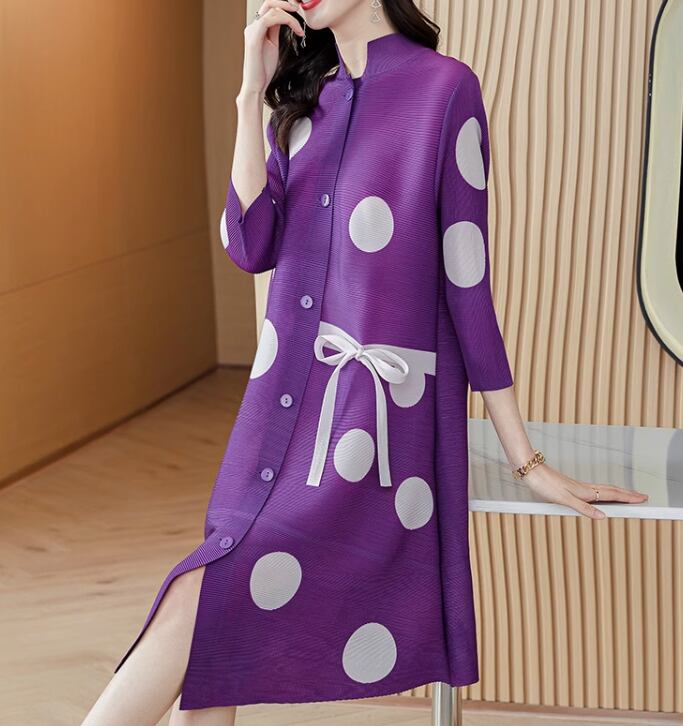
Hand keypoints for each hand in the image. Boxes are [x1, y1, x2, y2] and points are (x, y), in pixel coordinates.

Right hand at [240, 0, 303, 97]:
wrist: (256, 86)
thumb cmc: (264, 70)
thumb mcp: (273, 46)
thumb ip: (276, 32)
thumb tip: (285, 21)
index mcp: (257, 28)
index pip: (270, 8)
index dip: (285, 6)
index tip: (299, 14)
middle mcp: (253, 26)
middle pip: (269, 3)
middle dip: (287, 4)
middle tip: (300, 10)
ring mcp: (252, 31)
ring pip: (271, 9)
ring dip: (290, 16)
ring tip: (300, 29)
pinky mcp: (253, 38)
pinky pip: (269, 19)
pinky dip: (286, 20)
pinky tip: (296, 30)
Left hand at [520, 462, 648, 519]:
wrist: (530, 469)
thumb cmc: (543, 483)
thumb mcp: (563, 499)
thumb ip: (583, 508)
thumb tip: (603, 516)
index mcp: (584, 491)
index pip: (612, 494)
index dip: (628, 497)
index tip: (643, 498)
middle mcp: (583, 488)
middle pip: (611, 490)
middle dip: (627, 494)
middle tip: (642, 496)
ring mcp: (576, 486)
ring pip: (602, 489)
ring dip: (617, 493)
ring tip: (627, 496)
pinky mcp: (569, 486)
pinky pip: (593, 490)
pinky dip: (603, 493)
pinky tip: (599, 495)